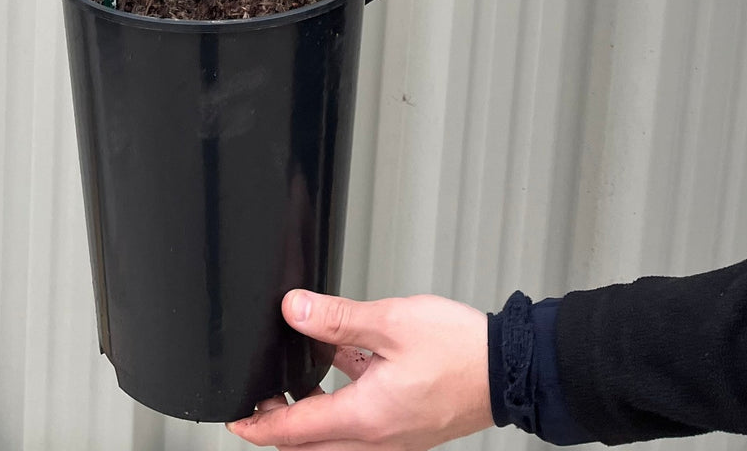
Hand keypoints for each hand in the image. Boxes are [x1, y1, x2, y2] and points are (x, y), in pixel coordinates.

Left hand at [227, 290, 491, 450]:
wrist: (510, 370)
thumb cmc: (460, 351)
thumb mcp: (390, 323)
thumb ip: (337, 318)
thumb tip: (294, 309)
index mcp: (366, 419)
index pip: (296, 432)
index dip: (260, 426)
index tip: (236, 421)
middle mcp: (377, 438)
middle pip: (312, 443)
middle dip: (280, 425)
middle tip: (256, 403)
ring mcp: (394, 435)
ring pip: (336, 436)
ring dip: (309, 416)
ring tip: (291, 384)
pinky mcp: (407, 425)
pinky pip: (361, 423)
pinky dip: (340, 403)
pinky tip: (340, 365)